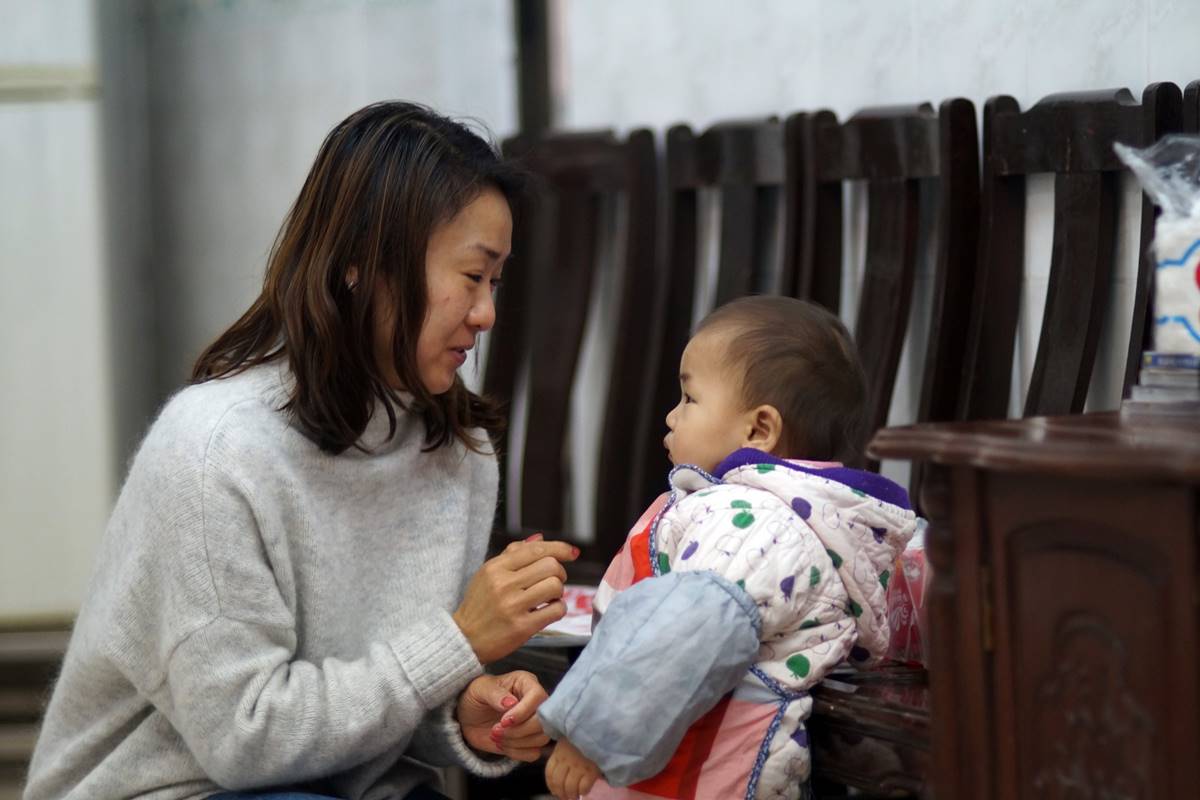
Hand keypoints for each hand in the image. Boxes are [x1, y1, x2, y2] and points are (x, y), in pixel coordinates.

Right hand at [453, 535, 578, 662]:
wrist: (464, 639)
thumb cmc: (479, 605)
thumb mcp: (487, 573)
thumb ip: (513, 554)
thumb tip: (540, 538)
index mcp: (496, 567)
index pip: (536, 549)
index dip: (560, 548)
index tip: (572, 553)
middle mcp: (504, 584)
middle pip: (551, 566)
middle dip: (560, 572)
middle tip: (553, 581)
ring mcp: (513, 606)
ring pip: (555, 586)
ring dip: (559, 592)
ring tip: (549, 598)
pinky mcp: (522, 627)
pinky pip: (556, 610)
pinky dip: (558, 609)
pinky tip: (548, 610)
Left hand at [456, 671, 550, 762]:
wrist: (468, 716)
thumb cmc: (475, 695)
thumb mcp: (480, 689)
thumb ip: (495, 694)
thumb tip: (511, 703)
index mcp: (526, 683)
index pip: (538, 697)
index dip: (523, 711)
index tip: (503, 721)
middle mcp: (535, 702)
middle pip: (543, 721)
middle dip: (518, 731)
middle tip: (496, 730)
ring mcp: (534, 722)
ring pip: (540, 738)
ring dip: (515, 742)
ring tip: (495, 736)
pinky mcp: (530, 740)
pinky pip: (533, 753)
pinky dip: (516, 752)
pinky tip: (501, 744)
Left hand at [545, 738, 600, 799]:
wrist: (599, 729)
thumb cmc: (584, 735)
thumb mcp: (568, 740)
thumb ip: (562, 754)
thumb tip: (559, 771)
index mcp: (558, 752)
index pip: (549, 773)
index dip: (551, 786)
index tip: (555, 792)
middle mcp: (566, 760)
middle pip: (558, 783)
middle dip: (562, 793)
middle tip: (566, 797)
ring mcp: (579, 765)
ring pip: (570, 787)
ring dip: (572, 795)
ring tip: (575, 797)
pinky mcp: (591, 770)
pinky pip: (584, 786)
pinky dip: (583, 791)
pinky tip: (585, 790)